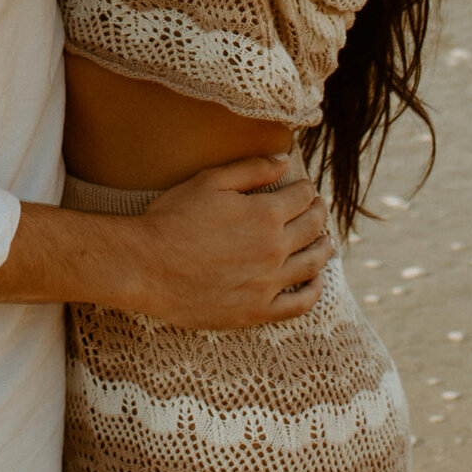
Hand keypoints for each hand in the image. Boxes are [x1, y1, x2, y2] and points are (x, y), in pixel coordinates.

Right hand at [128, 154, 329, 329]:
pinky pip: (299, 304)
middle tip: (319, 209)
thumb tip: (284, 161)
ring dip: (323, 249)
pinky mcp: (256, 311)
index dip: (306, 189)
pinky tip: (314, 283)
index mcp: (265, 214)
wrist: (145, 266)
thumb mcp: (209, 182)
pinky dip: (313, 292)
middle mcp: (274, 249)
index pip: (302, 197)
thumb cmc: (172, 219)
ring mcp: (268, 283)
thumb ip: (251, 169)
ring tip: (325, 242)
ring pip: (312, 264)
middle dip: (319, 213)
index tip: (305, 188)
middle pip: (312, 228)